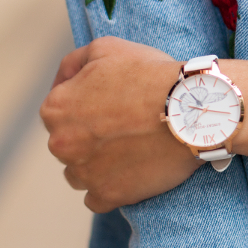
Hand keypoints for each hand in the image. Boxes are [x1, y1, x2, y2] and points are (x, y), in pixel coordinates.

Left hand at [40, 37, 200, 212]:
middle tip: (127, 129)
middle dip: (91, 138)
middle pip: (69, 145)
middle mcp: (61, 144)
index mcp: (56, 109)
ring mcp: (85, 173)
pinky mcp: (109, 195)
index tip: (114, 107)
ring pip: (80, 174)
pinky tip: (131, 175)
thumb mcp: (108, 48)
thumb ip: (76, 62)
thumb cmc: (152, 76)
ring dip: (98, 165)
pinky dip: (112, 189)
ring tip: (132, 152)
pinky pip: (98, 199)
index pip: (60, 113)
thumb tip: (65, 81)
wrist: (192, 110)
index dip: (89, 108)